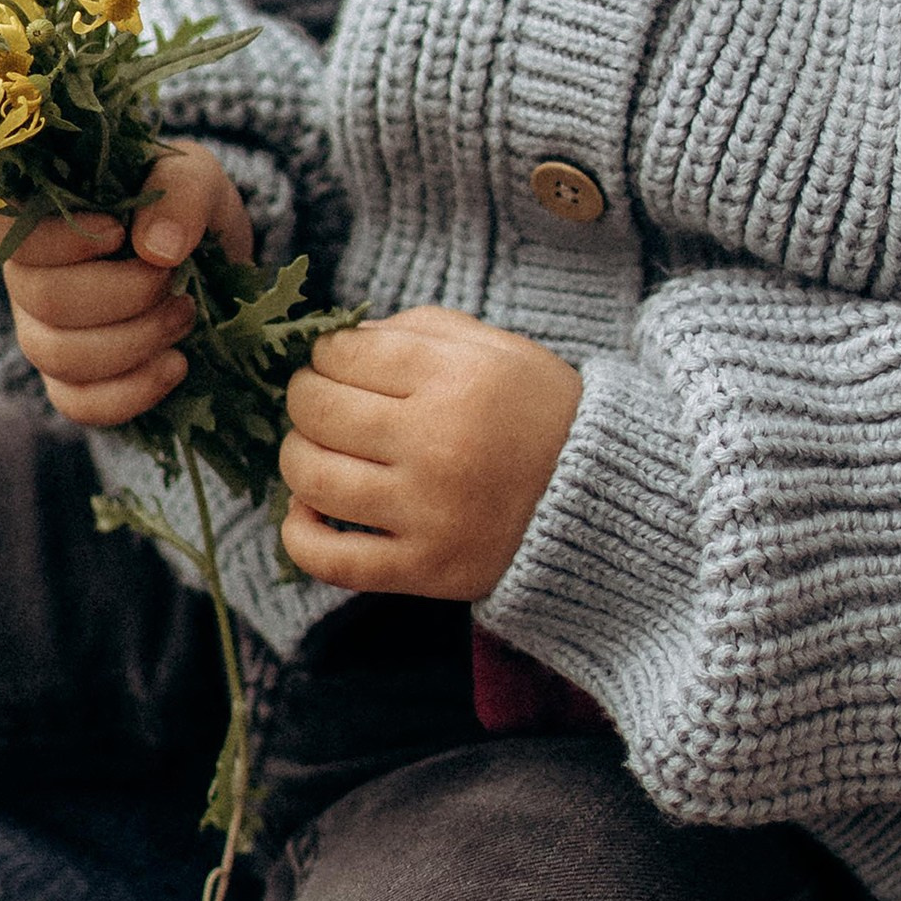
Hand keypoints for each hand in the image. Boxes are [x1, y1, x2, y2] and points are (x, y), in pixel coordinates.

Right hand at [0, 142, 251, 427]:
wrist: (212, 268)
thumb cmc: (185, 213)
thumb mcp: (197, 179)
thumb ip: (181, 192)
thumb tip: (157, 249)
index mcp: (42, 217)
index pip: (1, 232)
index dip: (55, 240)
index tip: (118, 233)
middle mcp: (30, 277)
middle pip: (43, 300)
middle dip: (125, 295)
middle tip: (173, 281)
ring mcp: (44, 333)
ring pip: (58, 356)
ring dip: (136, 340)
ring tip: (184, 315)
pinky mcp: (72, 382)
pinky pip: (78, 404)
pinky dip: (133, 391)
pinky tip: (176, 363)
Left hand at [279, 306, 581, 600]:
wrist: (603, 502)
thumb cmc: (540, 414)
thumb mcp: (497, 349)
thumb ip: (417, 330)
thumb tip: (337, 342)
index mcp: (458, 378)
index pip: (341, 354)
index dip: (326, 353)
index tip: (338, 363)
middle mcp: (439, 443)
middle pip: (316, 410)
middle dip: (306, 397)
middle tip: (324, 401)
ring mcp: (428, 512)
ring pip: (310, 477)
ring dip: (298, 455)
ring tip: (319, 449)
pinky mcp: (424, 569)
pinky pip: (327, 557)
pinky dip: (298, 533)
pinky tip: (309, 510)